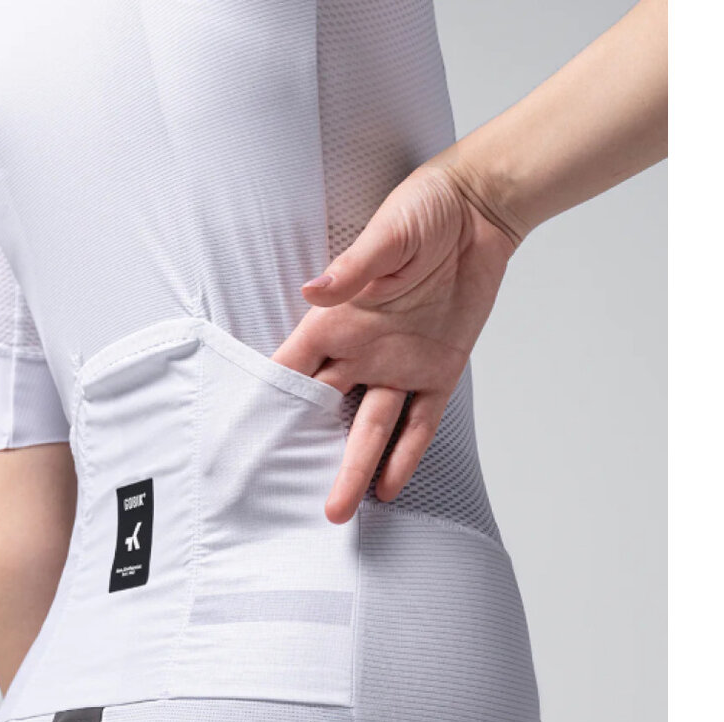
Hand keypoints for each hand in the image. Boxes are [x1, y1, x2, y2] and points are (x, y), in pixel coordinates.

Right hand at [272, 163, 516, 523]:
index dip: (266, 404)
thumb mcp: (388, 232)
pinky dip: (407, 455)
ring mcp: (399, 365)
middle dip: (302, 452)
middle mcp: (362, 350)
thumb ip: (354, 268)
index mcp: (338, 319)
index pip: (291, 370)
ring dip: (355, 468)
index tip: (243, 441)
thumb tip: (314, 290)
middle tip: (281, 493)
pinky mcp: (438, 371)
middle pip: (323, 412)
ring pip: (371, 429)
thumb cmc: (424, 209)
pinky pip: (420, 423)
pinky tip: (390, 487)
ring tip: (338, 510)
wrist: (480, 210)